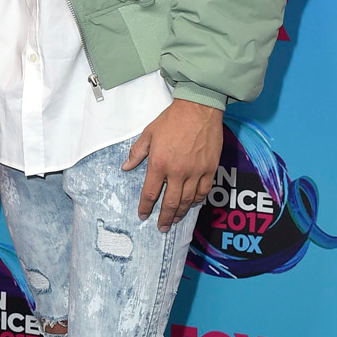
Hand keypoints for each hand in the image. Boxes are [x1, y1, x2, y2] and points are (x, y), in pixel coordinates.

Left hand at [122, 99, 222, 232]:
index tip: (143, 215)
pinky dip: (198, 200)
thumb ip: (137, 152)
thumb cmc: (172, 119)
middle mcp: (177, 172)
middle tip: (161, 228)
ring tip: (175, 220)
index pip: (151, 193)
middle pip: (171, 203)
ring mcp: (195, 172)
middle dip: (165, 218)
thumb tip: (126, 167)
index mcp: (159, 164)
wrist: (198, 109)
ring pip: (188, 200)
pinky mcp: (210, 169)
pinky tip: (193, 204)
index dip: (146, 207)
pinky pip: (204, 191)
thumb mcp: (149, 133)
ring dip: (181, 213)